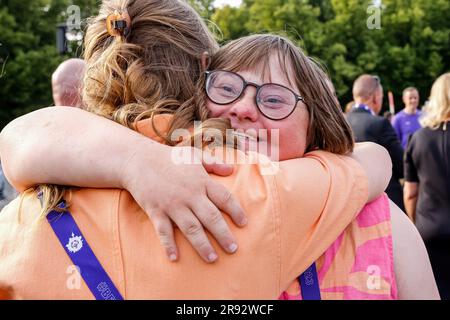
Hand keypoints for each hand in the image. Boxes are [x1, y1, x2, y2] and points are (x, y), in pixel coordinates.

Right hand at [121, 145, 246, 262]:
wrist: (138, 160)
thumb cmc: (169, 158)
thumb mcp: (194, 155)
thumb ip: (214, 163)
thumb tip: (232, 170)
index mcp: (201, 181)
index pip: (224, 198)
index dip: (236, 211)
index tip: (244, 223)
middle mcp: (190, 195)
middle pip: (211, 217)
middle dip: (223, 234)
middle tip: (233, 249)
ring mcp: (173, 205)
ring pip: (191, 228)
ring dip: (202, 245)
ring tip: (213, 258)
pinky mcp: (156, 211)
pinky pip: (164, 231)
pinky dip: (169, 245)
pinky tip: (175, 258)